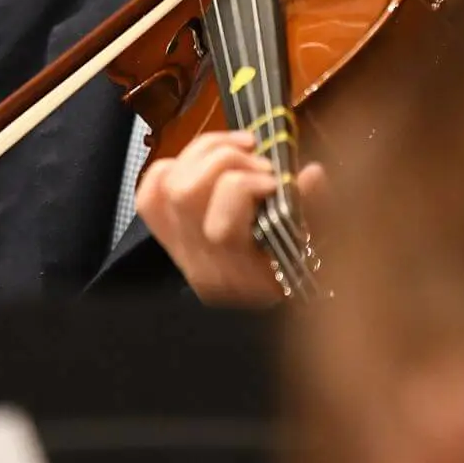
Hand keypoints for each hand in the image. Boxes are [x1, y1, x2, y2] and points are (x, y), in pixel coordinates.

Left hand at [135, 129, 329, 306]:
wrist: (254, 313)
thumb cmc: (291, 276)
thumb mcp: (311, 251)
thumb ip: (312, 212)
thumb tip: (313, 174)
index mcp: (239, 275)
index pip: (221, 226)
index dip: (247, 188)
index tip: (275, 182)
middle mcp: (200, 265)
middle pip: (186, 194)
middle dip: (224, 159)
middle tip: (258, 161)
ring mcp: (177, 251)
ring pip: (168, 185)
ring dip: (205, 152)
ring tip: (239, 150)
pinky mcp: (166, 236)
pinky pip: (150, 193)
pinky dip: (174, 167)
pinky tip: (206, 163)